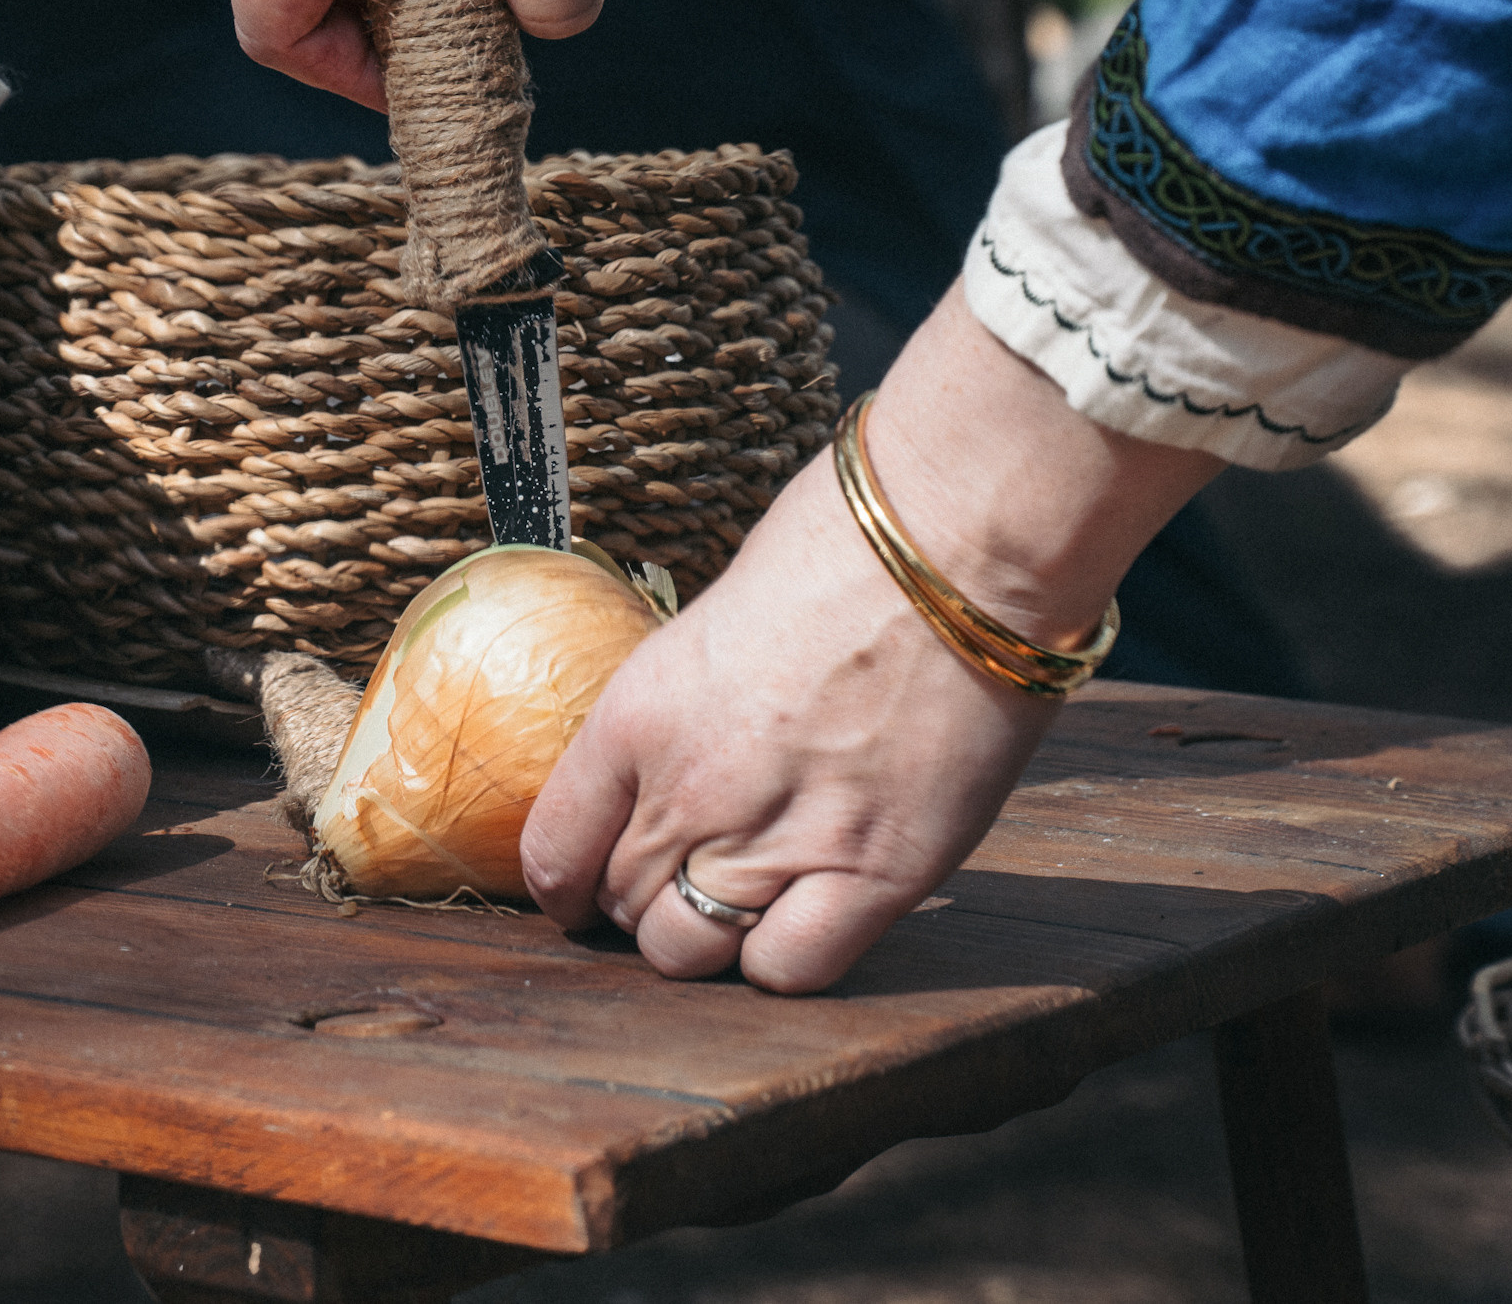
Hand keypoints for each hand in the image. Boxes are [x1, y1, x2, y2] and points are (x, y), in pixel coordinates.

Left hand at [518, 291, 1226, 991]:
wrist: (959, 541)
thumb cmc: (840, 549)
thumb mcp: (709, 623)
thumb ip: (677, 710)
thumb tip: (666, 757)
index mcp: (633, 717)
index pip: (552, 849)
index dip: (567, 882)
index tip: (584, 885)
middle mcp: (689, 790)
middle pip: (622, 907)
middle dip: (641, 902)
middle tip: (683, 877)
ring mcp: (779, 840)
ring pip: (690, 955)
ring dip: (705, 939)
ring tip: (739, 902)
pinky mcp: (876, 875)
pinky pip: (790, 971)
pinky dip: (784, 960)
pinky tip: (804, 917)